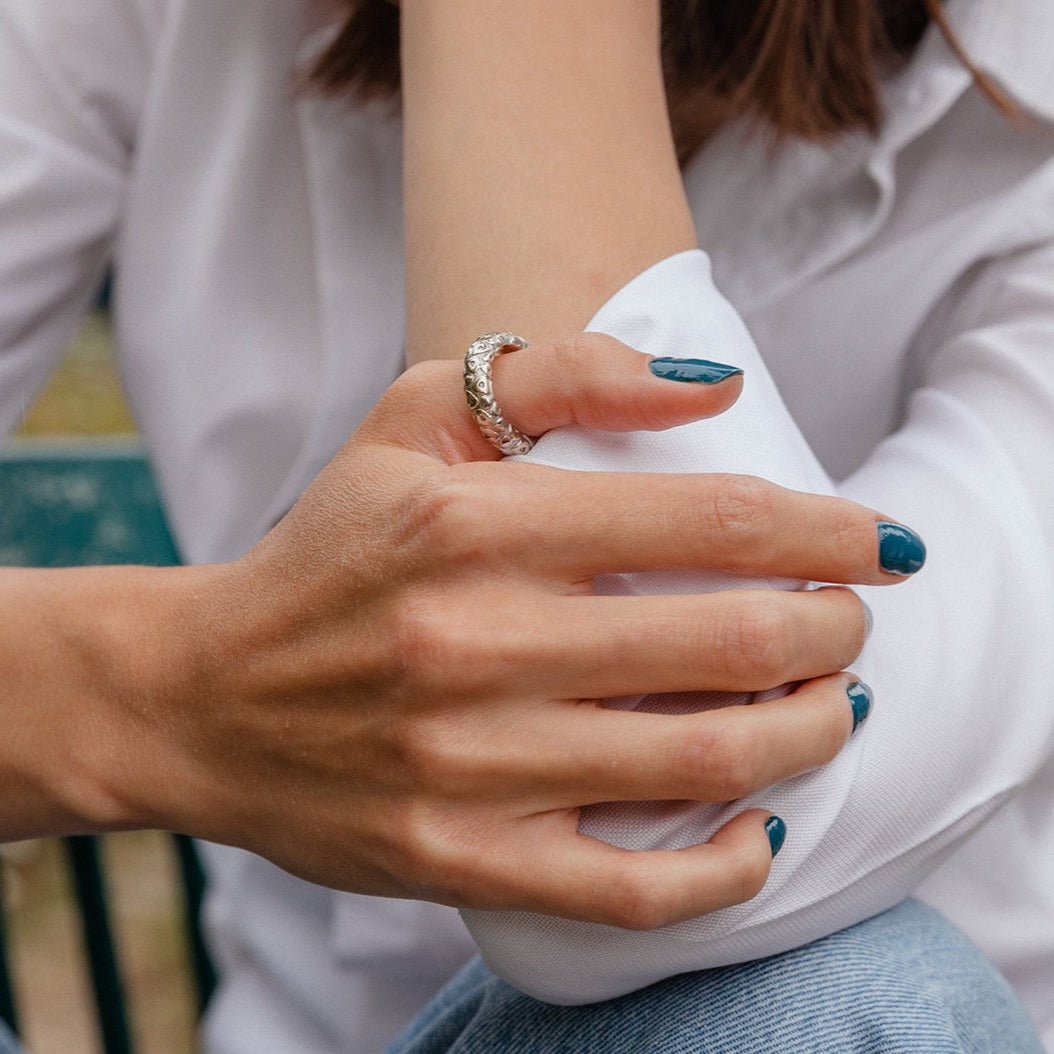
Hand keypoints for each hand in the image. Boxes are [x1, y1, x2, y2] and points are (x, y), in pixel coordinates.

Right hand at [120, 335, 904, 928]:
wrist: (202, 694)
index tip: (877, 544)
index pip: (710, 518)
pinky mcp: (461, 856)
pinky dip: (726, 869)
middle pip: (731, 644)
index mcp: (476, 525)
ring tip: (828, 707)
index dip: (826, 531)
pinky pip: (632, 889)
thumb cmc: (326, 552)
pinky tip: (757, 830)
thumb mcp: (412, 419)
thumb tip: (713, 387)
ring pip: (703, 764)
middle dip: (831, 633)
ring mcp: (471, 765)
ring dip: (806, 734)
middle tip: (847, 625)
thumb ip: (564, 374)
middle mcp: (479, 644)